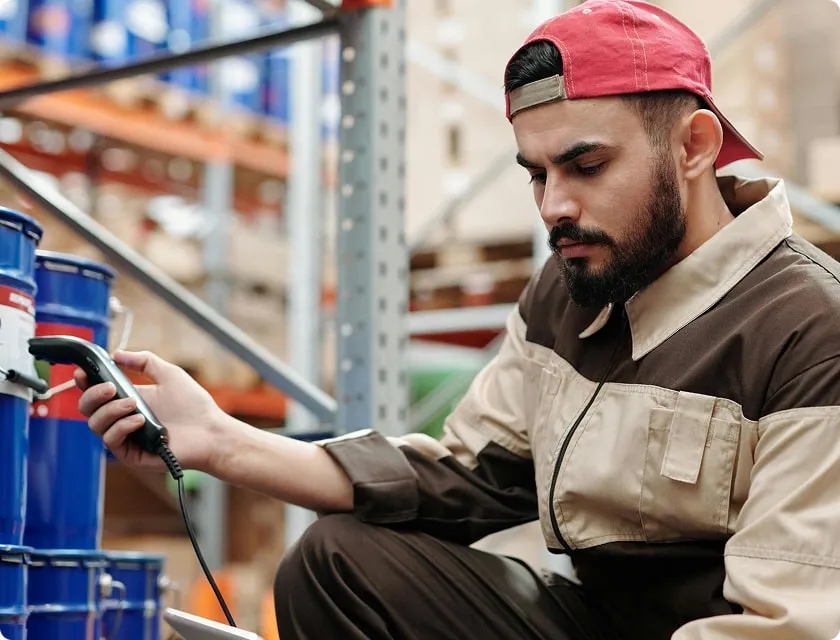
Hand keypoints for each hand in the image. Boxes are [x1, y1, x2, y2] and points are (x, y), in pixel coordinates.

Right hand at [76, 350, 225, 472]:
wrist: (210, 431)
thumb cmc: (194, 405)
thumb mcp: (169, 375)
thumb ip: (145, 361)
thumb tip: (117, 354)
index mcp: (128, 399)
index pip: (96, 393)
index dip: (84, 383)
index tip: (82, 373)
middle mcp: (122, 419)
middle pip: (87, 409)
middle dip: (93, 395)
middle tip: (111, 388)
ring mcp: (125, 437)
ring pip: (95, 425)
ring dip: (110, 411)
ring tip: (132, 404)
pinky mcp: (131, 454)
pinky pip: (111, 441)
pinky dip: (121, 427)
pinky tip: (138, 420)